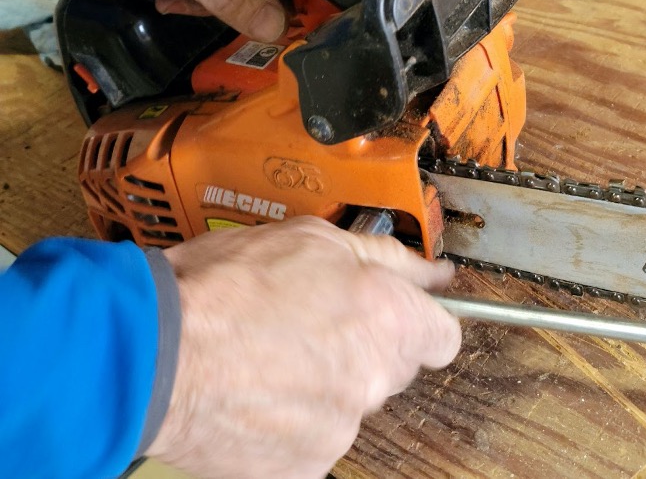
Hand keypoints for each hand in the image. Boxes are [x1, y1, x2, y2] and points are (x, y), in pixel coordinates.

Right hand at [148, 216, 460, 478]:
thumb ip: (386, 257)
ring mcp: (339, 428)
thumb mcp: (313, 238)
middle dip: (362, 347)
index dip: (417, 321)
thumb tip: (431, 272)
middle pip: (391, 369)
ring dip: (322, 384)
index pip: (443, 337)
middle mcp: (373, 379)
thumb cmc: (226, 288)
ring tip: (267, 356)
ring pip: (348, 404)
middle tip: (309, 324)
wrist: (155, 353)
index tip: (396, 315)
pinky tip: (253, 393)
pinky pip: (312, 441)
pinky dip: (290, 422)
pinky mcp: (303, 467)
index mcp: (388, 319)